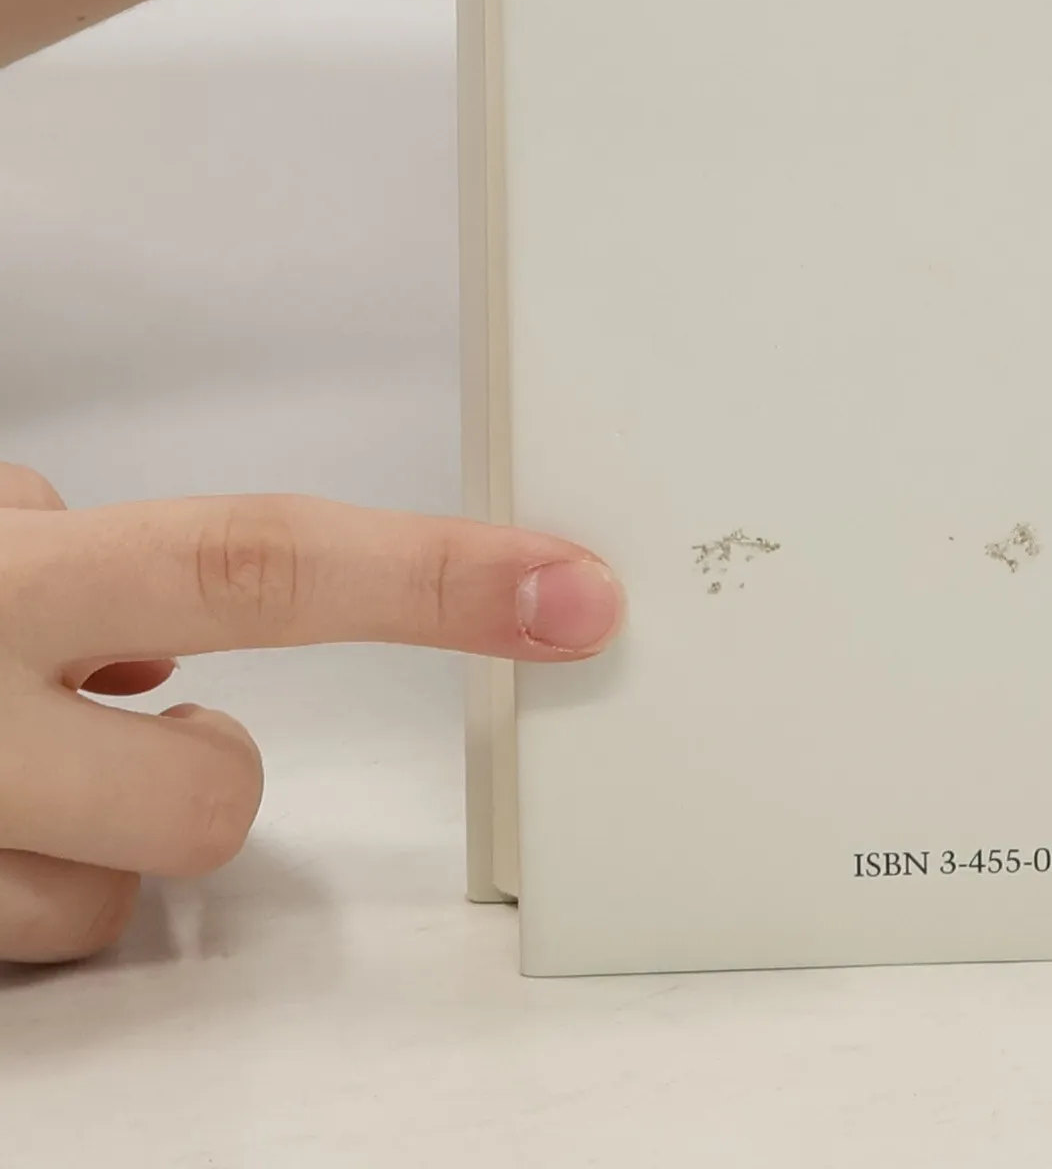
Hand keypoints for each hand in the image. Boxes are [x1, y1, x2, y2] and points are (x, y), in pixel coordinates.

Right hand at [0, 462, 622, 963]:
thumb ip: (80, 546)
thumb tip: (166, 590)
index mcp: (9, 584)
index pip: (262, 568)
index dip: (434, 579)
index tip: (567, 594)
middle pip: (215, 792)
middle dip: (218, 761)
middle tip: (140, 705)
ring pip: (131, 889)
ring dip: (107, 821)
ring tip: (22, 760)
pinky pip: (54, 935)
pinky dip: (40, 874)